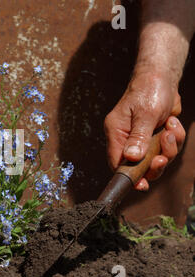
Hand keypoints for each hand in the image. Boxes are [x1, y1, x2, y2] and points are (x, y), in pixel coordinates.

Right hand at [104, 71, 185, 190]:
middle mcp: (126, 138)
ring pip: (155, 158)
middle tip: (163, 158)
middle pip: (137, 165)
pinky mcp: (154, 137)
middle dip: (154, 164)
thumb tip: (131, 158)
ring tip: (171, 130)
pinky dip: (174, 140)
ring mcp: (140, 138)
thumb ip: (138, 137)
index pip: (117, 161)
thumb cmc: (149, 90)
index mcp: (116, 132)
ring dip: (168, 148)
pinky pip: (166, 149)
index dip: (128, 175)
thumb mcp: (145, 114)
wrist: (162, 77)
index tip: (142, 185)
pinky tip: (174, 125)